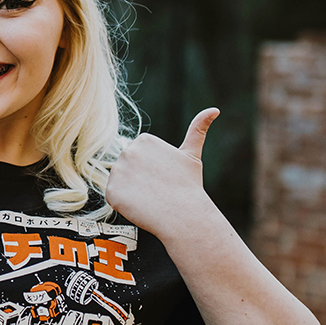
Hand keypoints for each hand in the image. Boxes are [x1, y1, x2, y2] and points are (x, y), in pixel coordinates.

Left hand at [105, 108, 219, 241]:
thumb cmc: (188, 185)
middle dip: (139, 178)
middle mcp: (127, 152)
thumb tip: (214, 110)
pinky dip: (124, 204)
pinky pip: (114, 197)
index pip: (139, 155)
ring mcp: (117, 172)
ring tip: (149, 197)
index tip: (163, 176)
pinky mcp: (111, 192)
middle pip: (127, 167)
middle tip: (157, 189)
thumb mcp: (192, 154)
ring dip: (131, 190)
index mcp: (144, 141)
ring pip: (120, 182)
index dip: (151, 169)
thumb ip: (198, 129)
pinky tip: (140, 206)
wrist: (182, 214)